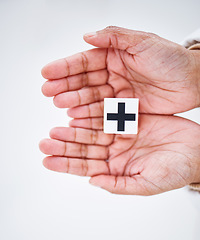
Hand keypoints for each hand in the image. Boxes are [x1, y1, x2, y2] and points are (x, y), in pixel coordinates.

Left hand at [39, 115, 199, 194]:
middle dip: (64, 145)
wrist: (195, 150)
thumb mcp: (147, 183)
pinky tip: (78, 114)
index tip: (47, 160)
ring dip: (74, 130)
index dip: (66, 164)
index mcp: (116, 169)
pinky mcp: (128, 119)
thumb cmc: (176, 170)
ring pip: (91, 132)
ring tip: (56, 128)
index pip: (85, 167)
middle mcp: (114, 151)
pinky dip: (92, 115)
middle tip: (45, 141)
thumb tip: (93, 181)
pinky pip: (106, 116)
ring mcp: (120, 134)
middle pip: (84, 148)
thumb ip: (119, 185)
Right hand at [41, 26, 199, 114]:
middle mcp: (113, 74)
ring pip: (92, 98)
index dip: (65, 67)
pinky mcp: (125, 108)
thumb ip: (114, 38)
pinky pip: (105, 112)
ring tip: (61, 105)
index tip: (47, 72)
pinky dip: (91, 115)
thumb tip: (87, 36)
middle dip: (66, 86)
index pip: (85, 61)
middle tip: (48, 92)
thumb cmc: (171, 59)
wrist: (192, 81)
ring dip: (75, 102)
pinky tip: (77, 117)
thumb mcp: (143, 42)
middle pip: (84, 81)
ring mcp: (118, 93)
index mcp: (115, 56)